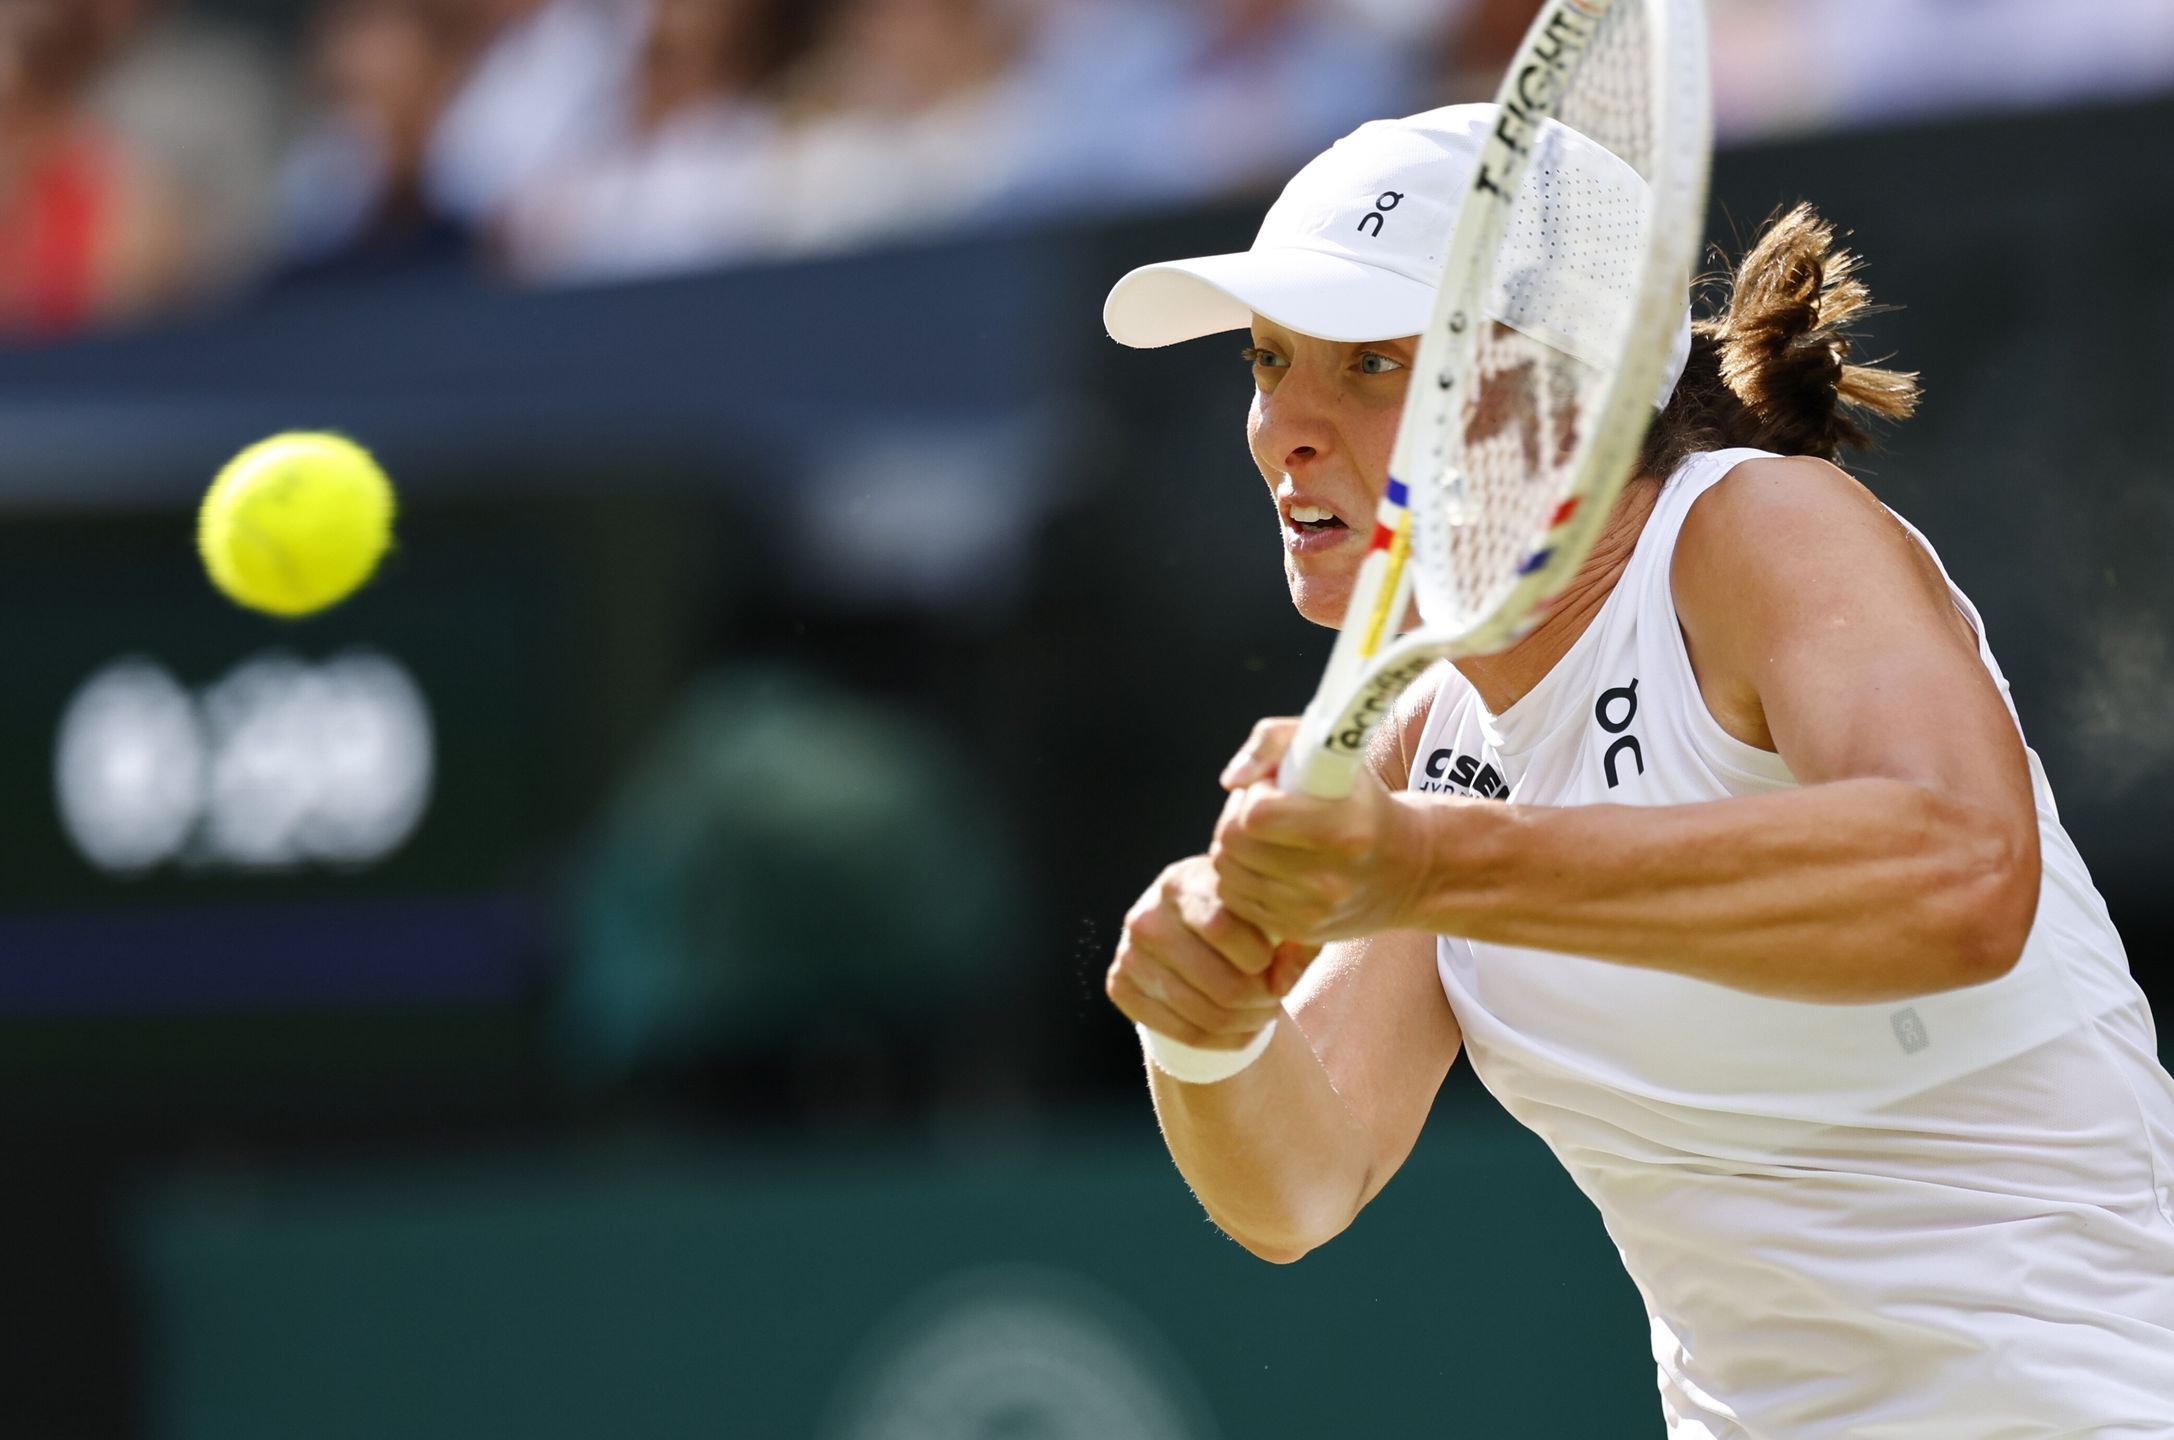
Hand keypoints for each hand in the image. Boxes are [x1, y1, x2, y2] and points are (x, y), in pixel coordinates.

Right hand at [1106, 855, 1319, 1048]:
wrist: (1187, 931)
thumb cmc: (1239, 918)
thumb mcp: (1268, 914)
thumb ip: (1293, 941)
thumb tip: (1280, 983)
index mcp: (1183, 882)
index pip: (1222, 926)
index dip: (1260, 957)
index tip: (1272, 960)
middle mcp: (1147, 916)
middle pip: (1220, 983)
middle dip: (1262, 1000)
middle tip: (1276, 997)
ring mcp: (1128, 954)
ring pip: (1205, 1014)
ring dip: (1248, 1023)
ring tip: (1264, 1012)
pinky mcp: (1120, 987)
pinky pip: (1185, 1034)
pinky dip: (1224, 1041)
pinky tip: (1240, 1027)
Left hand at [1211, 718, 1431, 943]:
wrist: (1409, 869)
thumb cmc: (1361, 802)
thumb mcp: (1334, 752)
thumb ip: (1274, 740)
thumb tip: (1231, 780)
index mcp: (1342, 830)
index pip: (1255, 815)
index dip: (1255, 794)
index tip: (1276, 789)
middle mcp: (1328, 879)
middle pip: (1232, 842)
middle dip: (1238, 818)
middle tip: (1265, 810)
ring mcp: (1312, 912)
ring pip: (1225, 871)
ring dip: (1236, 848)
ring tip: (1269, 836)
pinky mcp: (1297, 931)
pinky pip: (1232, 898)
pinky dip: (1241, 876)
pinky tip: (1269, 864)